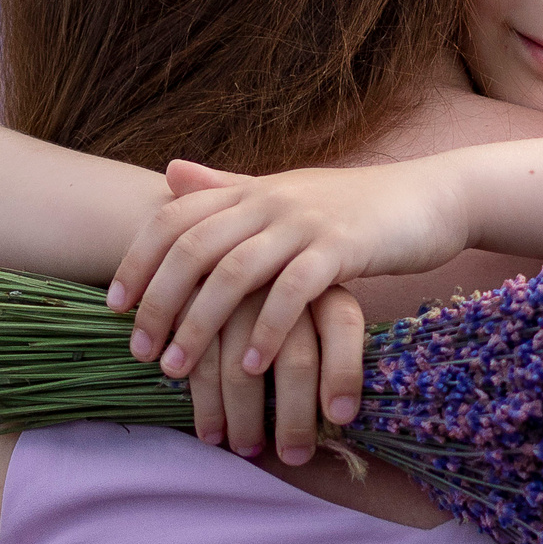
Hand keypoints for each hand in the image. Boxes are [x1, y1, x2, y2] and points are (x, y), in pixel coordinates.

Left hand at [108, 155, 467, 409]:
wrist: (429, 199)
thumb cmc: (353, 207)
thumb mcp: (284, 194)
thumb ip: (226, 188)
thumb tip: (169, 173)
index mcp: (249, 190)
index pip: (172, 219)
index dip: (137, 260)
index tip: (113, 306)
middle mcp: (268, 201)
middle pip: (192, 248)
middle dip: (158, 303)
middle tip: (140, 353)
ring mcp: (305, 222)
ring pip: (234, 272)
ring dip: (200, 325)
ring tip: (178, 370)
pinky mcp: (343, 248)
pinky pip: (293, 290)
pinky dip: (267, 328)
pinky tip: (251, 367)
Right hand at [181, 287, 364, 464]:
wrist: (200, 263)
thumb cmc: (269, 310)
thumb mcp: (305, 315)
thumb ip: (324, 352)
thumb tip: (339, 417)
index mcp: (318, 286)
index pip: (343, 323)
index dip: (344, 371)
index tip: (340, 418)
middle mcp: (281, 284)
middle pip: (297, 358)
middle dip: (295, 416)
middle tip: (294, 456)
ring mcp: (235, 294)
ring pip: (244, 370)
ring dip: (246, 419)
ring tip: (247, 449)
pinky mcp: (192, 305)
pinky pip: (201, 364)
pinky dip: (206, 406)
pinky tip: (212, 433)